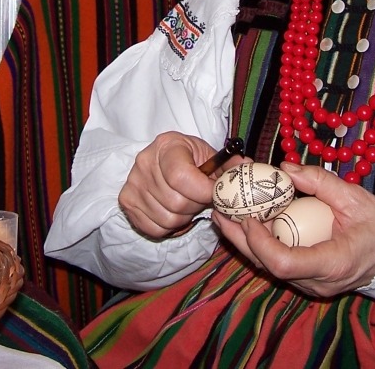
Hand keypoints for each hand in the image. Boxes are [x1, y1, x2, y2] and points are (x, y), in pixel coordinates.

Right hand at [119, 132, 241, 238]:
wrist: (164, 159)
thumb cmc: (191, 158)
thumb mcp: (211, 156)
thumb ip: (230, 166)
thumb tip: (248, 169)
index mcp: (167, 145)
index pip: (181, 177)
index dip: (203, 191)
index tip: (215, 194)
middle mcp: (144, 162)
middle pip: (176, 202)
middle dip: (196, 205)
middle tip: (200, 198)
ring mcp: (132, 184)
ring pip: (167, 219)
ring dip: (184, 217)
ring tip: (187, 203)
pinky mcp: (127, 202)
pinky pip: (154, 228)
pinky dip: (169, 227)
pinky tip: (174, 211)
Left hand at [212, 162, 374, 297]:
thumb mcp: (355, 197)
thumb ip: (320, 182)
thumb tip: (285, 169)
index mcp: (330, 262)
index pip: (282, 262)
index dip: (258, 241)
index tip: (248, 215)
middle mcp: (316, 281)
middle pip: (267, 266)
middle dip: (239, 238)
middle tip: (219, 210)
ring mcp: (311, 284)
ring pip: (268, 267)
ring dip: (245, 241)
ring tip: (225, 214)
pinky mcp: (307, 279)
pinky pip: (277, 264)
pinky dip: (261, 244)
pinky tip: (248, 223)